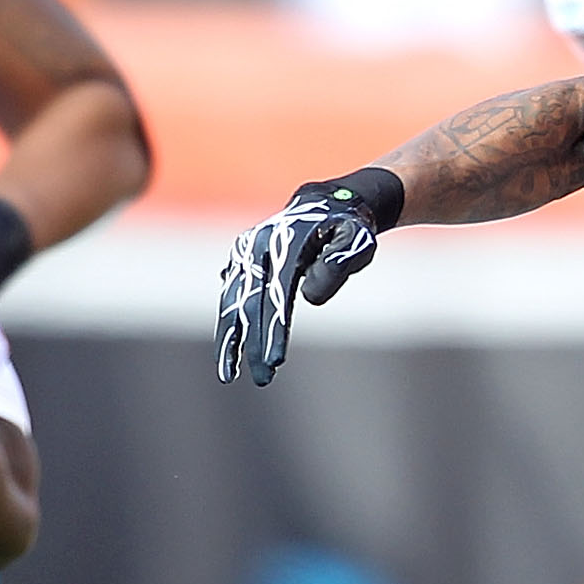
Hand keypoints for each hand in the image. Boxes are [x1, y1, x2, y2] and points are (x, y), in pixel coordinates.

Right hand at [215, 171, 397, 385]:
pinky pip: (231, 296)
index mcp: (287, 243)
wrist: (326, 204)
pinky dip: (229, 323)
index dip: (275, 329)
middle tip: (262, 379)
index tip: (275, 361)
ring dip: (230, 339)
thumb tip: (309, 298)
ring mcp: (246, 253)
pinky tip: (227, 352)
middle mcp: (258, 246)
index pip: (279, 293)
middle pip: (252, 301)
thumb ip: (337, 265)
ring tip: (228, 374)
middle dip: (254, 343)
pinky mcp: (242, 261)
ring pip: (232, 301)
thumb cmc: (348, 228)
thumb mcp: (356, 243)